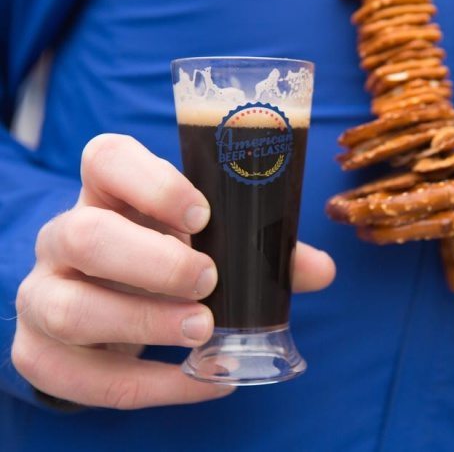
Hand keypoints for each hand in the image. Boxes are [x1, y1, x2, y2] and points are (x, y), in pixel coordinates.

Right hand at [11, 134, 334, 409]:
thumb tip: (322, 269)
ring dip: (142, 323)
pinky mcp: (40, 353)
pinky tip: (202, 378)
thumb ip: (259, 251)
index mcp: (108, 195)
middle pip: (82, 235)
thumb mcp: (204, 246)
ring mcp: (43, 295)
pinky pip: (83, 376)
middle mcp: (64, 238)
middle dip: (152, 262)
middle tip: (208, 281)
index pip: (106, 159)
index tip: (202, 214)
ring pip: (68, 308)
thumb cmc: (161, 263)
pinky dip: (151, 384)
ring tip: (202, 330)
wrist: (105, 313)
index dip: (151, 182)